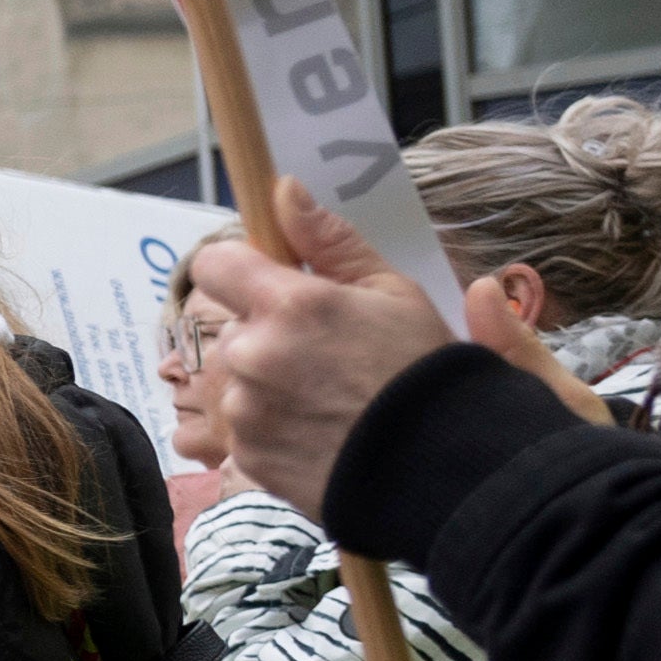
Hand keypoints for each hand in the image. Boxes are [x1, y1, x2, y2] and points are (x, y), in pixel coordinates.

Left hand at [172, 198, 458, 509]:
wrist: (443, 470)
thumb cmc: (424, 372)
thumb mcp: (392, 292)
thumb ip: (329, 241)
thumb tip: (283, 190)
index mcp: (289, 305)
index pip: (217, 264)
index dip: (244, 271)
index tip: (274, 286)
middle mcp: (254, 355)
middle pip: (236, 329)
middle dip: (271, 336)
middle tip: (329, 358)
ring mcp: (246, 411)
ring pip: (240, 382)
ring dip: (271, 387)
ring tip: (331, 403)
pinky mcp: (247, 457)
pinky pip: (248, 430)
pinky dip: (275, 430)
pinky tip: (323, 436)